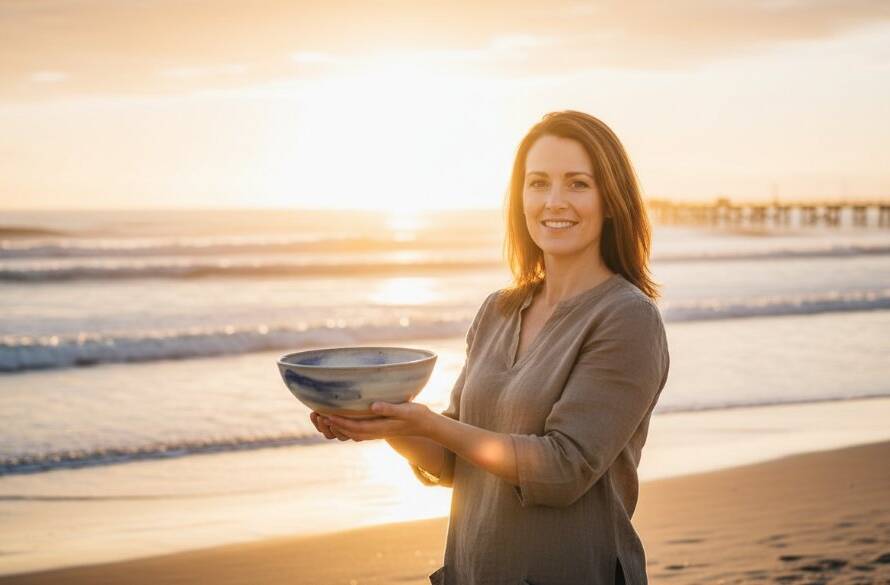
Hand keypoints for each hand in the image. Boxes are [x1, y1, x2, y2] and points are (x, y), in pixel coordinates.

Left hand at [316, 401, 432, 441]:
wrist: (426, 425)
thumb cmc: (417, 415)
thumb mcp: (406, 409)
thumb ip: (389, 408)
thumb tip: (372, 406)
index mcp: (379, 428)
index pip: (354, 426)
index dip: (339, 422)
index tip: (325, 414)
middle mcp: (374, 432)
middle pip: (348, 431)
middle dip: (333, 425)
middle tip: (317, 415)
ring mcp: (375, 431)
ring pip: (351, 433)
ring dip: (337, 427)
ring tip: (323, 417)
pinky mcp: (377, 428)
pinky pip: (357, 430)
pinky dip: (345, 426)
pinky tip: (339, 418)